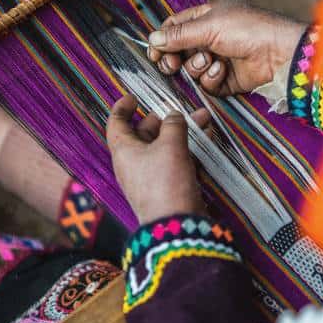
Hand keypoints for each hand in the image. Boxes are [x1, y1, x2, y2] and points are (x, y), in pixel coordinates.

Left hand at [107, 95, 210, 223]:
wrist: (176, 224)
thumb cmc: (165, 182)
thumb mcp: (170, 145)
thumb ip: (174, 125)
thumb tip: (174, 116)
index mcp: (125, 150)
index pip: (117, 123)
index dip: (123, 108)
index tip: (133, 97)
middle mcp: (134, 163)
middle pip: (146, 133)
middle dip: (166, 119)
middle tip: (184, 109)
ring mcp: (151, 176)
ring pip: (165, 147)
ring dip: (183, 133)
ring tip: (204, 121)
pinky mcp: (168, 186)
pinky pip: (176, 162)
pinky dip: (188, 150)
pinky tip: (206, 143)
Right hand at [147, 0, 305, 95]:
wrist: (278, 53)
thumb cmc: (249, 29)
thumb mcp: (209, 26)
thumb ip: (178, 35)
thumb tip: (152, 39)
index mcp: (206, 17)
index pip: (174, 28)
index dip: (162, 40)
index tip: (154, 53)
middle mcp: (210, 39)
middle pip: (179, 52)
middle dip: (174, 60)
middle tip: (173, 65)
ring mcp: (218, 60)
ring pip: (191, 70)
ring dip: (197, 67)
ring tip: (210, 60)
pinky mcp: (227, 80)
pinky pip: (207, 84)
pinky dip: (211, 79)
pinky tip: (223, 71)